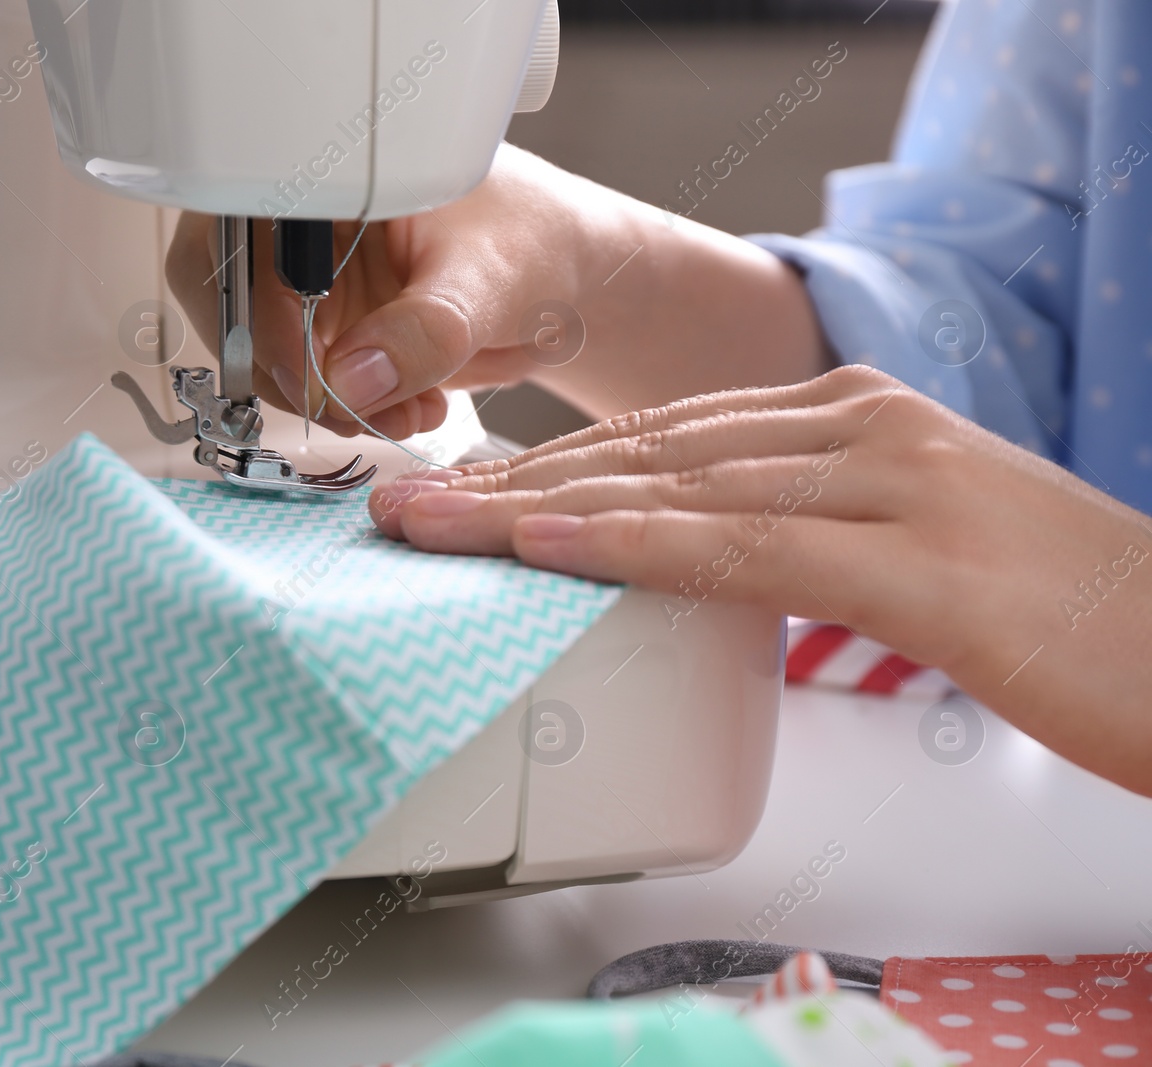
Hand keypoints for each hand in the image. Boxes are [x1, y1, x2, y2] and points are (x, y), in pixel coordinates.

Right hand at [165, 144, 829, 437]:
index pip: (238, 237)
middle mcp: (300, 225)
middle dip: (291, 373)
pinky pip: (305, 382)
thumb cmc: (535, 237)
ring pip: (267, 355)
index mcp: (327, 172)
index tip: (309, 376)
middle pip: (234, 304)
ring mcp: (307, 280)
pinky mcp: (324, 328)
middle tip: (352, 411)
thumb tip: (352, 378)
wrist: (565, 271)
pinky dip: (349, 410)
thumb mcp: (488, 278)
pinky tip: (408, 406)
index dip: (257, 314)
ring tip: (408, 409)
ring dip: (328, 402)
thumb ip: (426, 328)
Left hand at [371, 365, 1151, 794]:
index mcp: (859, 418)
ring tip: (432, 526)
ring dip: (536, 509)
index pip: (669, 437)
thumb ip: (812, 535)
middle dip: (513, 482)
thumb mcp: (911, 550)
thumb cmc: (1062, 617)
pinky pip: (743, 546)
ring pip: (676, 488)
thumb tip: (712, 560)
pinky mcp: (918, 562)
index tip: (462, 495)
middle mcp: (865, 428)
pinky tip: (545, 546)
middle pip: (650, 450)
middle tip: (407, 507)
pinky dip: (633, 544)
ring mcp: (893, 483)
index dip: (552, 466)